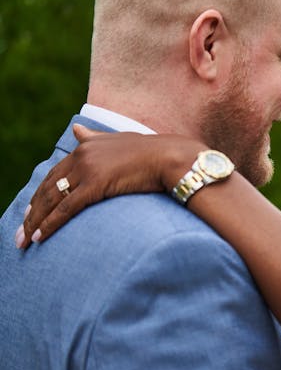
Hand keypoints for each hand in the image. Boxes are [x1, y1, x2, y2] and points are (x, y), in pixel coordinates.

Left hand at [17, 124, 206, 247]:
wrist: (172, 157)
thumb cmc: (154, 152)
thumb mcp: (120, 140)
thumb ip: (96, 138)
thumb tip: (77, 129)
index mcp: (86, 146)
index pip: (55, 174)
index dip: (41, 194)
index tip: (31, 211)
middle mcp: (82, 155)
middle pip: (49, 187)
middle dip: (32, 211)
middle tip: (19, 231)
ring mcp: (88, 170)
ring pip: (52, 199)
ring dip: (35, 222)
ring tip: (24, 240)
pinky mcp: (95, 185)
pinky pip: (66, 208)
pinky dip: (50, 224)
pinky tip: (40, 236)